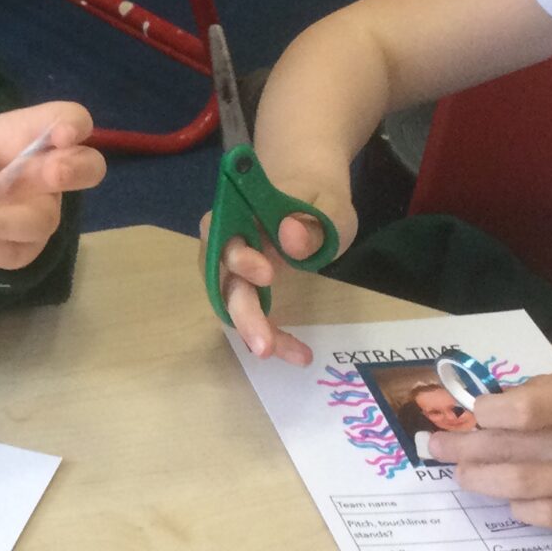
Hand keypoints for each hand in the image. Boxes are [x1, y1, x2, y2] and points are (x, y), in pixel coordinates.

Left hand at [0, 101, 103, 271]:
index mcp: (35, 134)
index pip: (72, 119)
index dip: (74, 125)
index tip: (62, 134)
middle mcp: (51, 172)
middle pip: (89, 169)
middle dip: (73, 172)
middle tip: (52, 173)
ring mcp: (44, 210)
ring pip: (41, 222)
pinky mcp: (28, 245)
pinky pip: (13, 253)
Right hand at [200, 179, 355, 367]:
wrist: (307, 196)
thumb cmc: (317, 198)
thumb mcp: (331, 206)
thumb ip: (315, 223)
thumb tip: (289, 239)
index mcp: (240, 210)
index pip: (223, 232)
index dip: (237, 257)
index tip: (266, 275)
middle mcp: (225, 239)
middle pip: (220, 277)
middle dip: (242, 314)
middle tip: (264, 346)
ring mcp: (231, 265)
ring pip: (229, 301)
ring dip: (255, 331)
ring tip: (295, 354)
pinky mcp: (243, 284)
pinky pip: (245, 310)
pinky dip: (267, 333)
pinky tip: (297, 352)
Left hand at [424, 371, 551, 537]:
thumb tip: (493, 406)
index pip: (528, 406)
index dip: (487, 412)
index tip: (467, 413)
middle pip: (514, 447)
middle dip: (465, 448)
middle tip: (435, 447)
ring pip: (522, 486)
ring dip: (482, 480)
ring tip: (459, 474)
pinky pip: (548, 518)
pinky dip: (519, 509)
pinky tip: (505, 500)